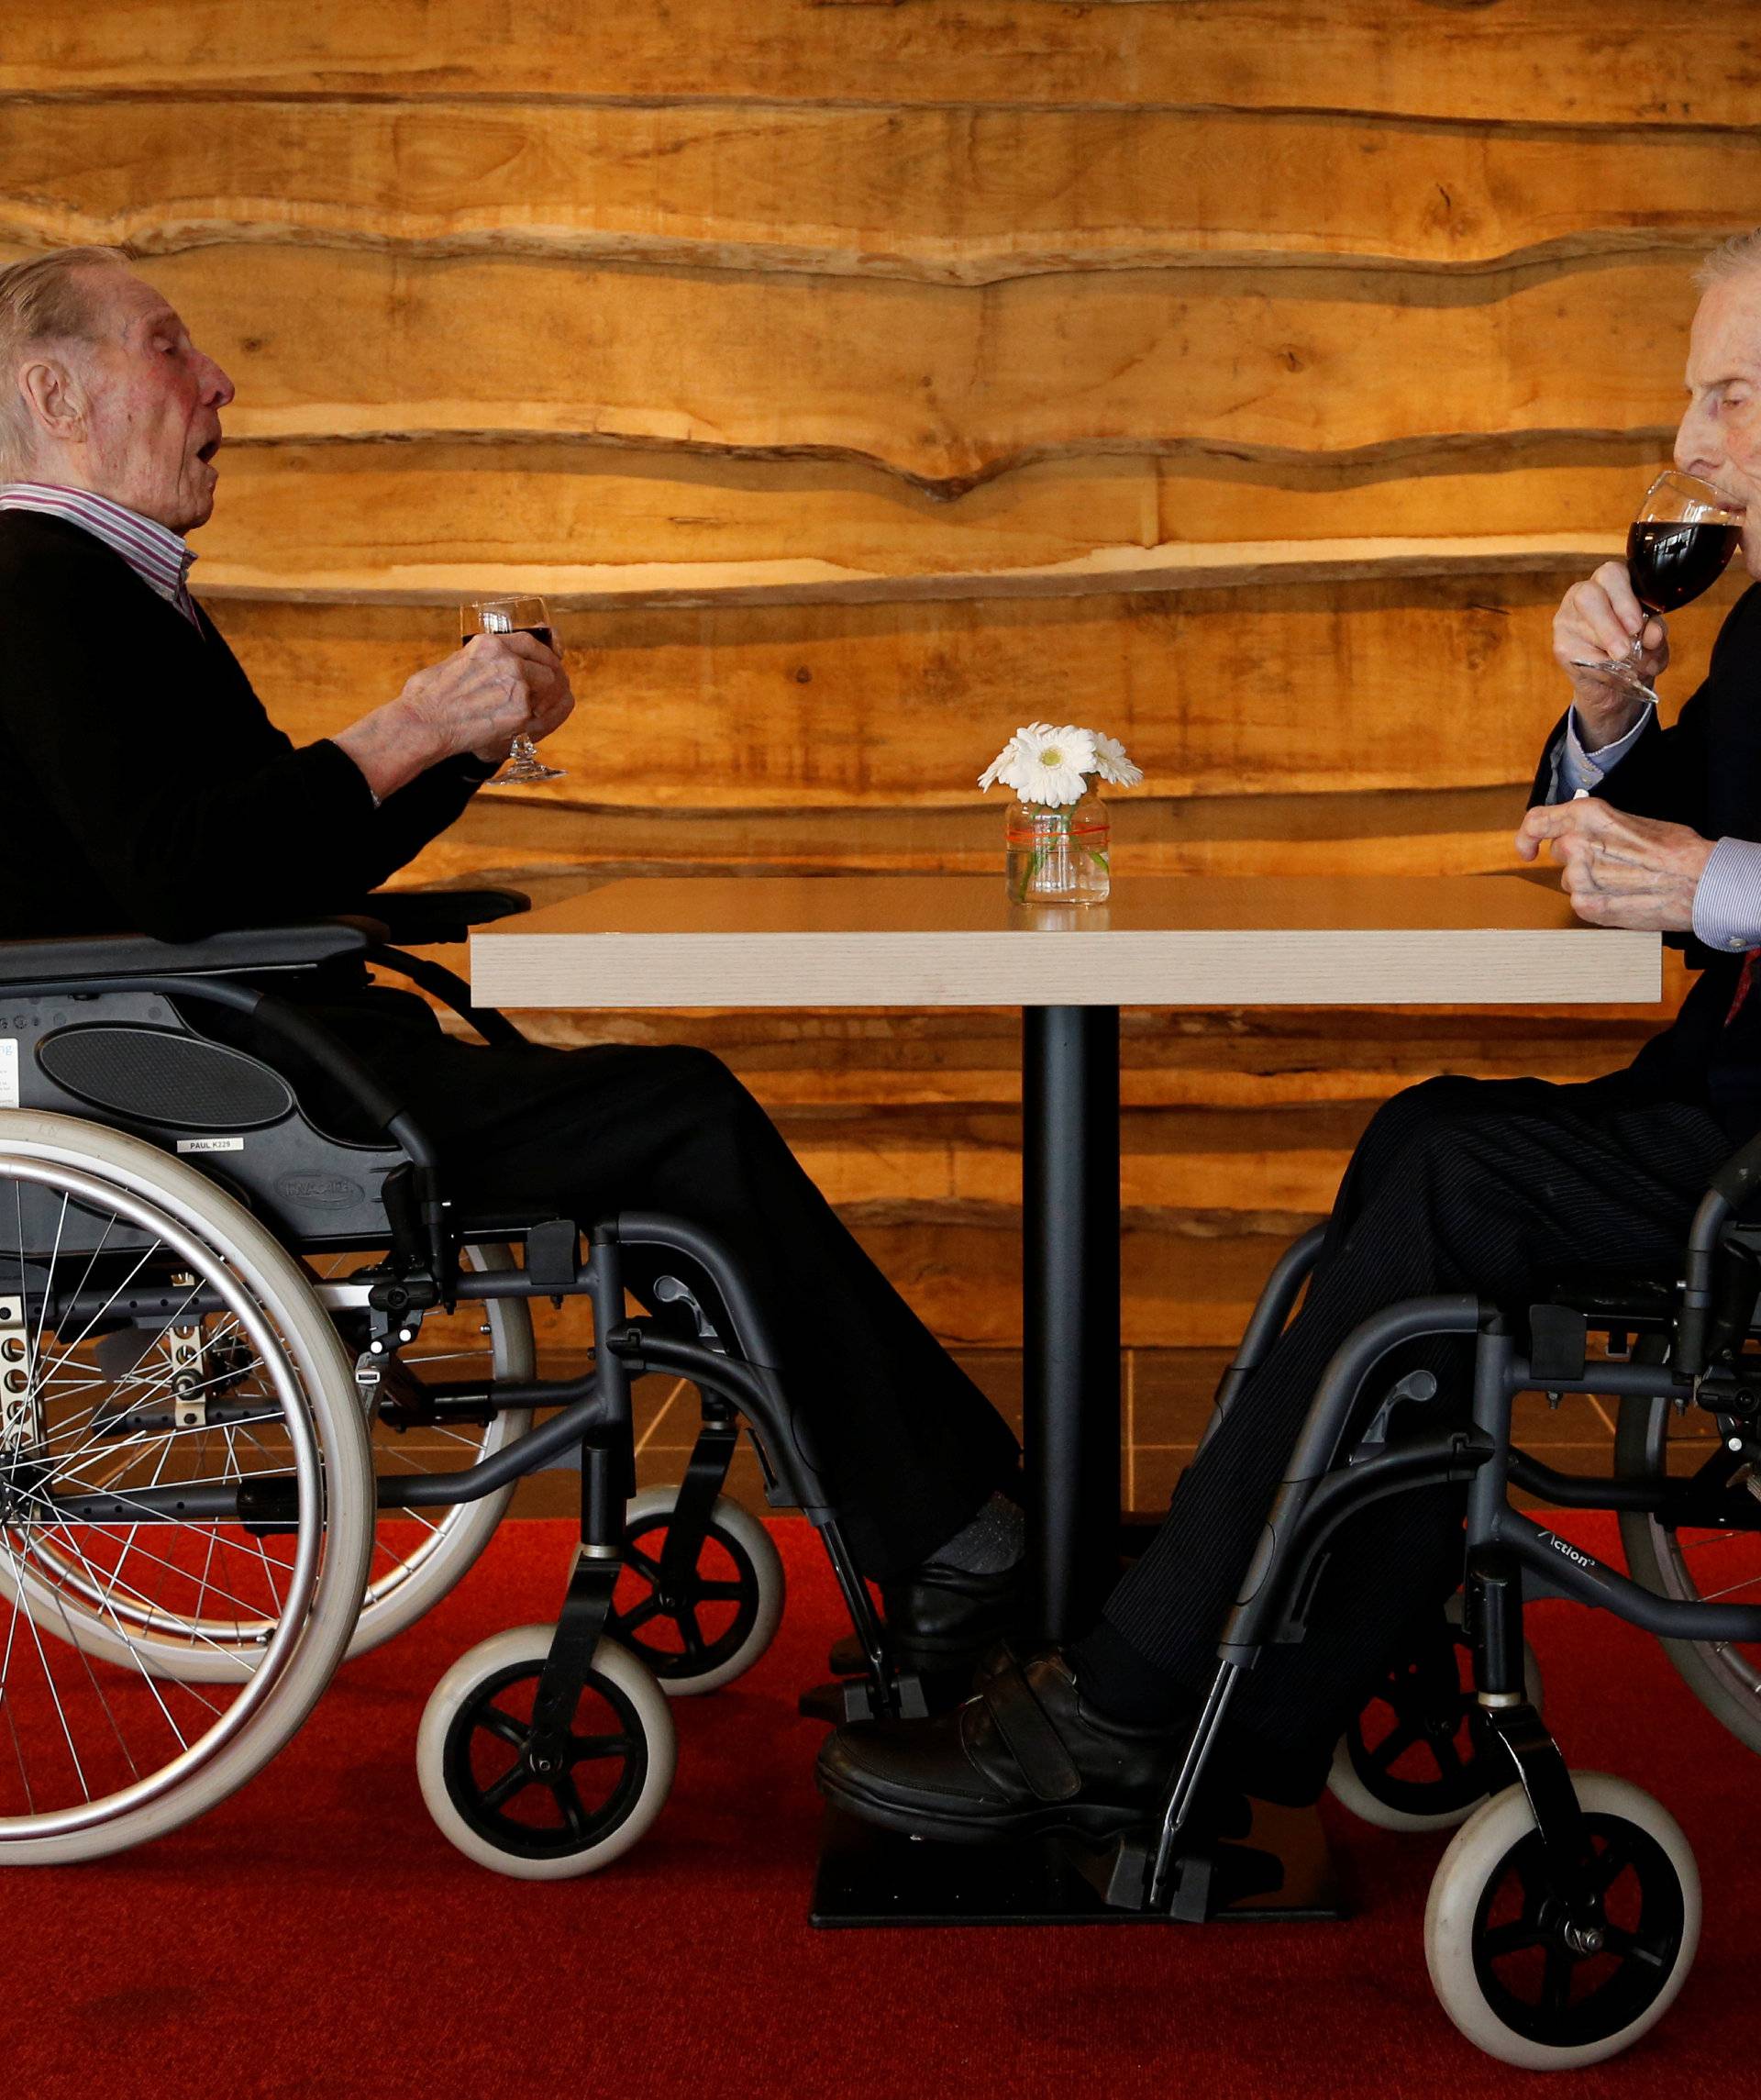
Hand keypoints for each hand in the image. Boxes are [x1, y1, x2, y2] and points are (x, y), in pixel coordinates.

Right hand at [335, 631, 575, 797]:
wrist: (423, 723)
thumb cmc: (427, 697)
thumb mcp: (453, 662)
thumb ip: (478, 661)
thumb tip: (488, 665)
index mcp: (489, 644)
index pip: (530, 642)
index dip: (544, 654)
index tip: (548, 663)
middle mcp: (507, 659)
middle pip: (546, 665)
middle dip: (549, 679)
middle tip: (547, 692)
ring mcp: (516, 684)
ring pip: (550, 687)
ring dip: (546, 698)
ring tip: (536, 709)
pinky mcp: (520, 711)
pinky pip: (543, 712)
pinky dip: (539, 717)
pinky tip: (527, 723)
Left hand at [1514, 798, 1711, 930]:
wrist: (1697, 881)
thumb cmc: (1674, 849)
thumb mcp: (1630, 821)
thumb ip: (1598, 827)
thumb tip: (1583, 833)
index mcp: (1586, 816)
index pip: (1536, 822)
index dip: (1527, 837)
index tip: (1527, 849)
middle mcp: (1575, 844)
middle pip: (1560, 853)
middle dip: (1578, 858)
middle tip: (1612, 863)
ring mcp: (1577, 877)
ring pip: (1571, 881)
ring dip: (1591, 881)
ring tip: (1626, 880)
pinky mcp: (1585, 905)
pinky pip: (1581, 902)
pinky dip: (1599, 901)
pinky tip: (1624, 896)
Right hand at [1552, 562, 1668, 748]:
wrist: (1619, 689)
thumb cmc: (1640, 654)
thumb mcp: (1656, 641)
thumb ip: (1657, 633)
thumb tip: (1653, 634)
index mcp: (1611, 585)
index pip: (1612, 575)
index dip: (1624, 596)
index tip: (1640, 623)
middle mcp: (1583, 597)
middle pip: (1587, 593)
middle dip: (1609, 620)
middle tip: (1626, 645)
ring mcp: (1566, 621)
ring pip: (1577, 624)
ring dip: (1604, 645)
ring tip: (1623, 660)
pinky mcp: (1559, 646)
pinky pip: (1574, 653)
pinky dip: (1595, 665)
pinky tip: (1607, 671)